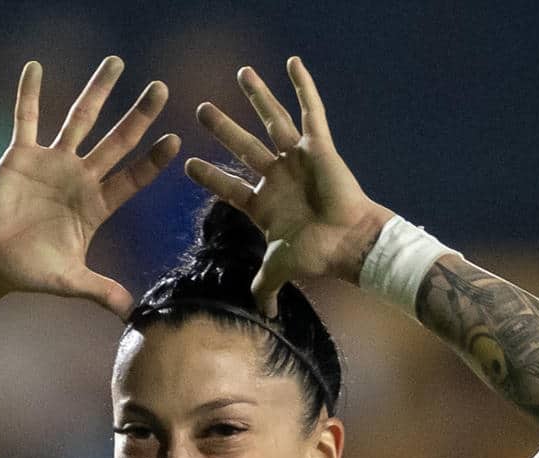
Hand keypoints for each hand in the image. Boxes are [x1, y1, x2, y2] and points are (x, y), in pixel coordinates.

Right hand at [0, 57, 179, 317]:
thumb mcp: (70, 281)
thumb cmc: (29, 272)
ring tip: (117, 63)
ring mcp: (52, 164)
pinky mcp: (21, 156)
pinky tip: (35, 66)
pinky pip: (26, 118)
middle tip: (161, 88)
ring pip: (80, 119)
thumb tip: (132, 314)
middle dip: (139, 115)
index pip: (133, 178)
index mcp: (96, 205)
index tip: (175, 139)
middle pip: (117, 140)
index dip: (153, 161)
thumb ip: (100, 290)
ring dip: (98, 91)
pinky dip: (29, 93)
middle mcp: (80, 178)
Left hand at [186, 57, 391, 313]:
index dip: (209, 177)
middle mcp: (278, 177)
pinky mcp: (320, 147)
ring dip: (258, 98)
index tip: (186, 165)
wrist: (351, 243)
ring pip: (272, 122)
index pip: (229, 186)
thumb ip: (266, 286)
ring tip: (241, 73)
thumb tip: (264, 313)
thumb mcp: (281, 268)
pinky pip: (310, 111)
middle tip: (200, 109)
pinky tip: (292, 63)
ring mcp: (298, 159)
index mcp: (264, 204)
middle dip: (222, 128)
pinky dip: (303, 87)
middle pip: (243, 146)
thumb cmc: (319, 254)